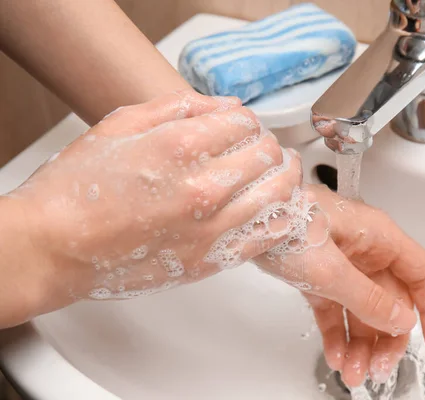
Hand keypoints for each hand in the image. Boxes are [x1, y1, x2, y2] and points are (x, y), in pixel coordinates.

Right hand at [5, 90, 302, 321]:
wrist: (57, 249)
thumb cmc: (77, 188)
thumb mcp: (120, 125)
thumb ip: (178, 107)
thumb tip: (225, 104)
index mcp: (180, 147)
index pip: (243, 122)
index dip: (247, 120)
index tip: (243, 125)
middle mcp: (204, 187)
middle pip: (267, 154)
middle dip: (268, 144)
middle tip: (263, 146)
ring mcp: (212, 228)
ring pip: (279, 193)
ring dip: (286, 175)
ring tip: (283, 170)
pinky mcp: (213, 260)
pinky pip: (270, 236)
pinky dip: (284, 215)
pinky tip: (281, 205)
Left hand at [303, 185, 424, 386]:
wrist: (245, 215)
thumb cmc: (284, 221)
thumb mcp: (331, 269)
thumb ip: (368, 298)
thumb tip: (402, 320)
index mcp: (379, 237)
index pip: (423, 275)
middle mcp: (365, 249)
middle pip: (392, 300)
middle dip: (388, 339)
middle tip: (379, 369)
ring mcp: (341, 262)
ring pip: (363, 309)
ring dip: (361, 344)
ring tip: (352, 372)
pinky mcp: (318, 273)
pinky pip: (335, 309)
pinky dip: (337, 333)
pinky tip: (335, 355)